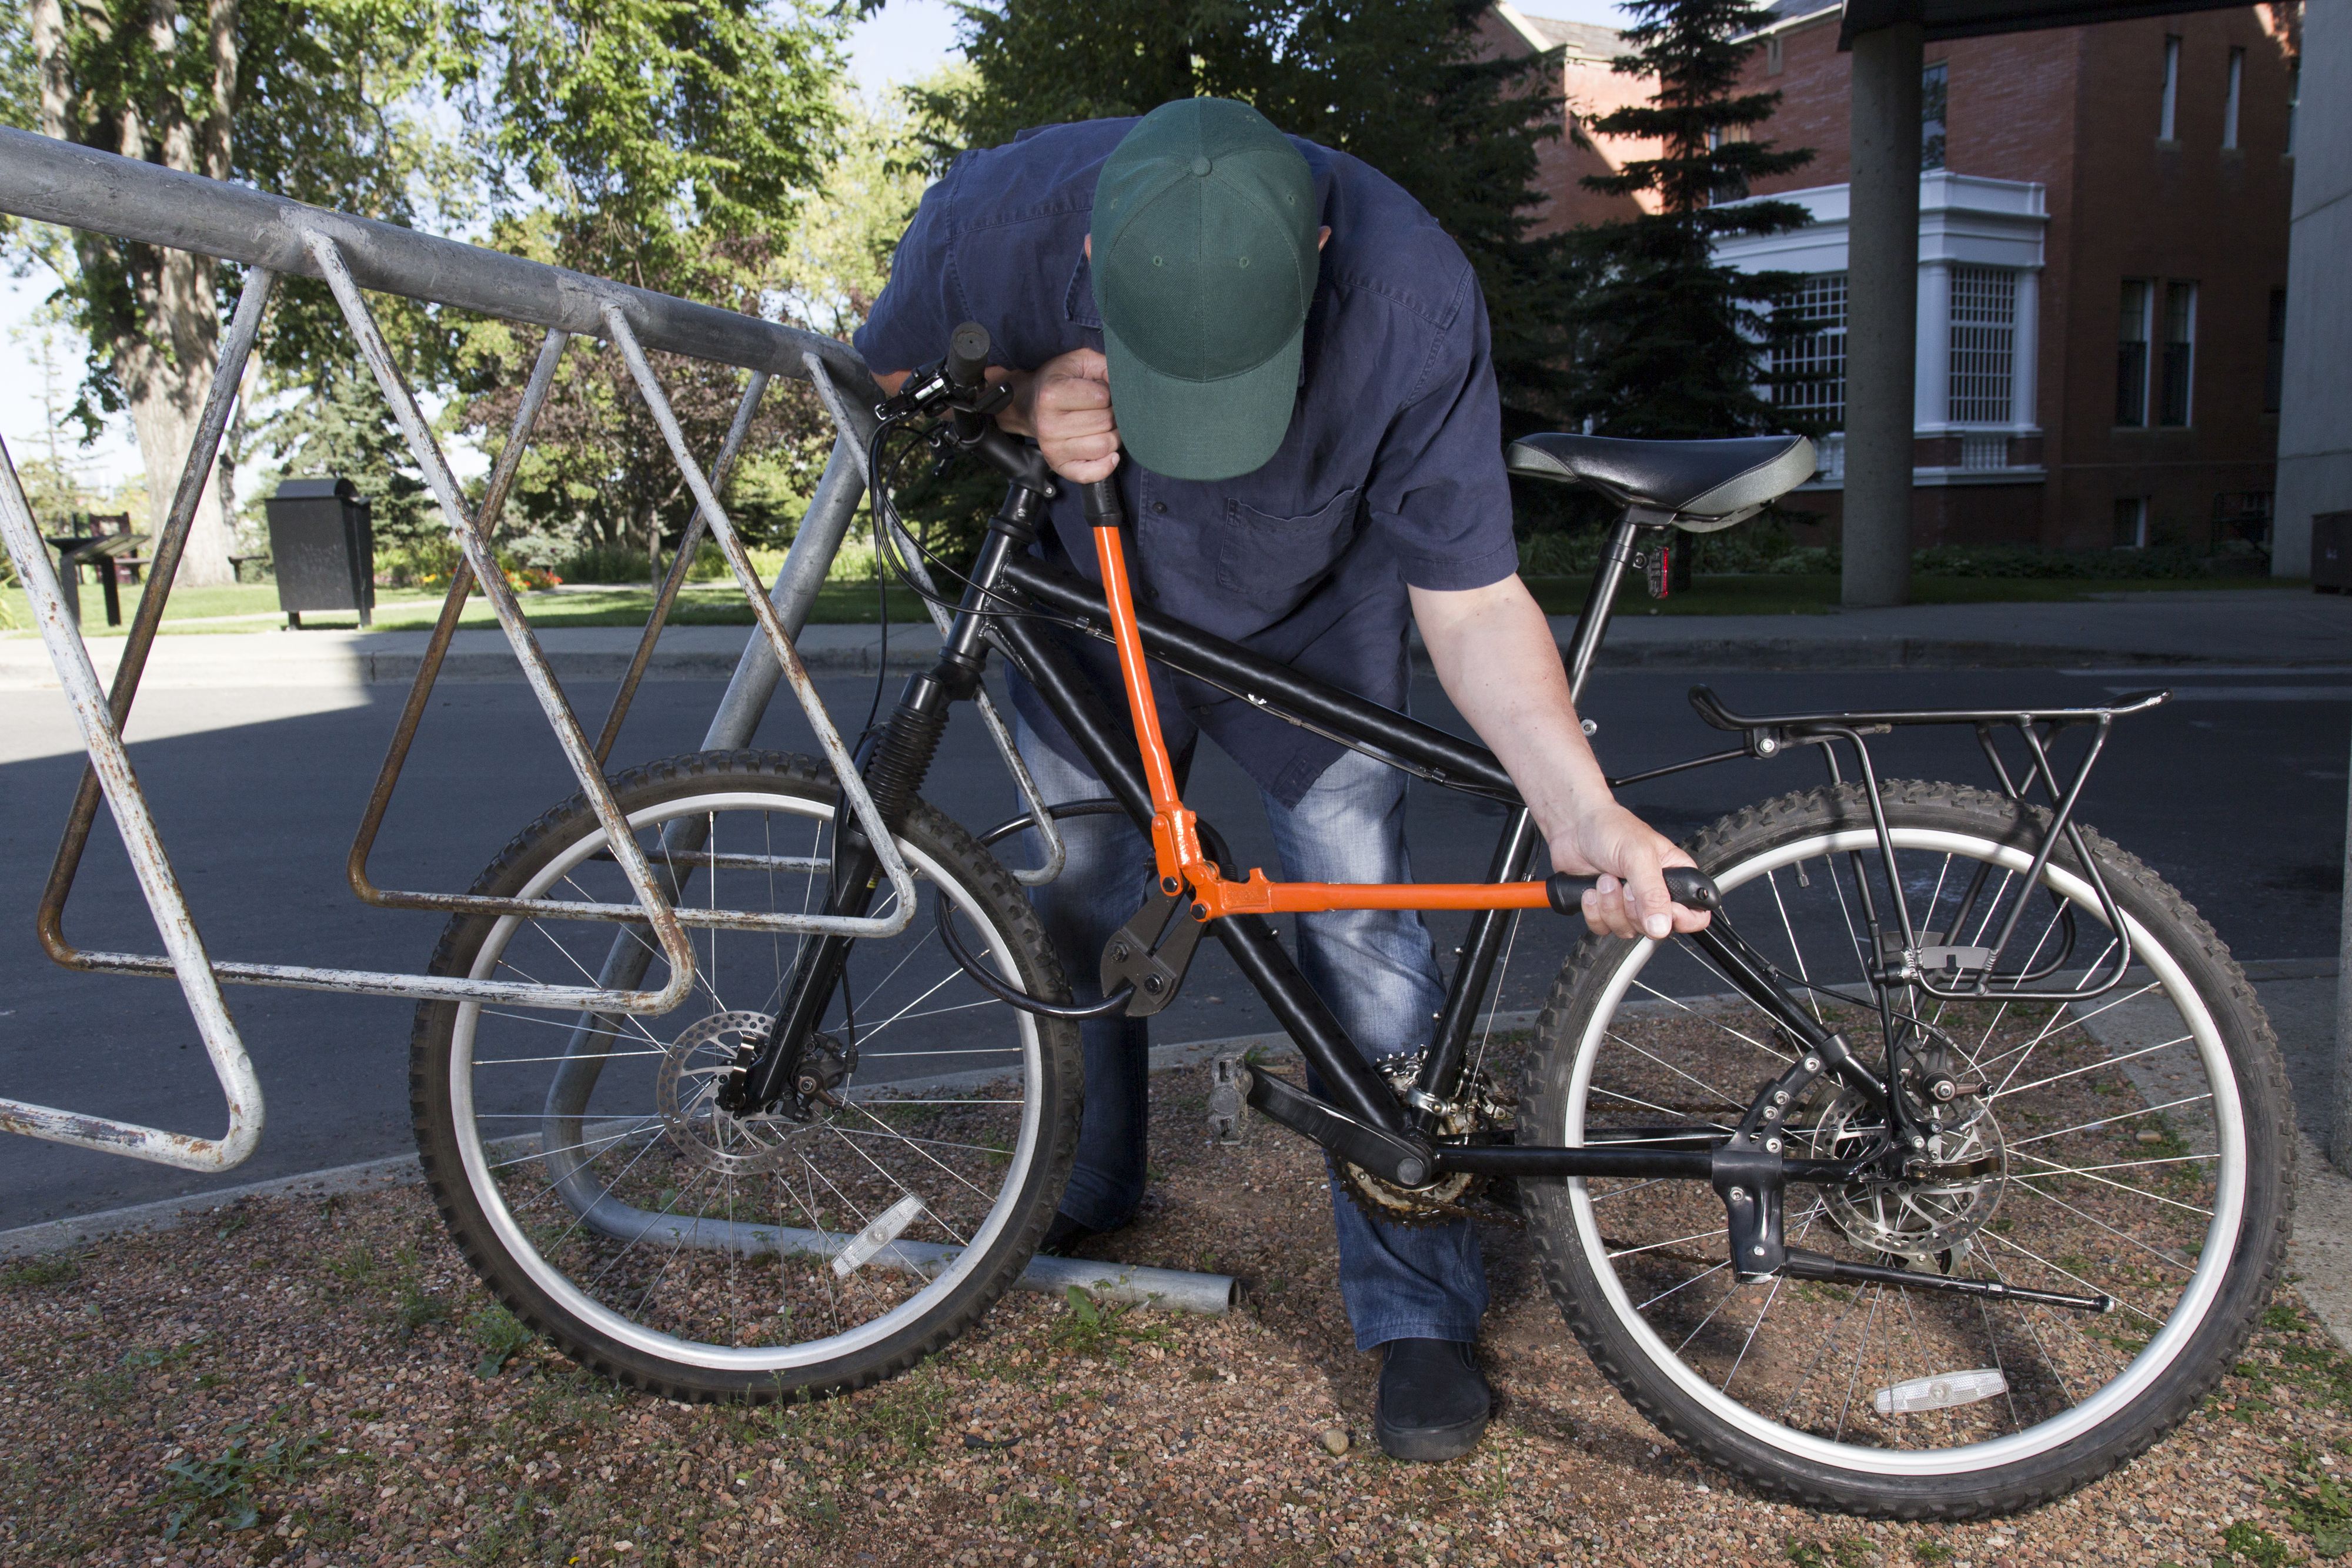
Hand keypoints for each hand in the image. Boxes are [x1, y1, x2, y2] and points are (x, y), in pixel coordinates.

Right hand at [1003, 347, 1120, 482]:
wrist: (1029, 403)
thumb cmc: (1059, 381)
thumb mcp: (1079, 362)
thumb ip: (1105, 366)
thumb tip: (1128, 385)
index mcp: (1052, 394)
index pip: (1103, 398)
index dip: (1108, 393)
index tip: (1099, 391)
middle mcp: (1049, 424)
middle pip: (1105, 423)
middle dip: (1112, 414)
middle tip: (1103, 409)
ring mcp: (1052, 448)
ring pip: (1104, 446)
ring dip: (1112, 435)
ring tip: (1102, 425)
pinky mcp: (1058, 465)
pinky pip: (1091, 474)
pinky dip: (1106, 465)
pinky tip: (1108, 452)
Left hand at [1547, 800, 1711, 941]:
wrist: (1574, 826)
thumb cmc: (1611, 828)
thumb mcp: (1639, 856)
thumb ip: (1653, 893)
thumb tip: (1661, 926)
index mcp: (1676, 876)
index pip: (1695, 916)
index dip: (1680, 920)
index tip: (1660, 911)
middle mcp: (1656, 894)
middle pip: (1656, 929)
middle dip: (1632, 908)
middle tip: (1624, 882)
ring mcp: (1630, 904)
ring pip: (1627, 930)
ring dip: (1610, 906)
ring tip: (1605, 879)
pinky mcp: (1606, 909)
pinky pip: (1603, 928)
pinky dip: (1593, 911)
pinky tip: (1591, 889)